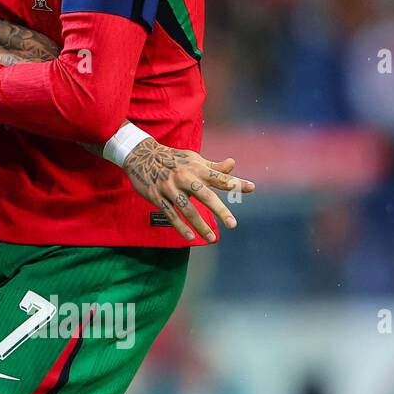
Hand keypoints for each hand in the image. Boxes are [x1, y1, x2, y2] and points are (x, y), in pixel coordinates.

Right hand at [122, 139, 256, 242]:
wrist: (141, 156)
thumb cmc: (173, 159)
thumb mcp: (193, 159)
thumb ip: (213, 166)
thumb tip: (233, 163)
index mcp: (196, 168)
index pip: (219, 177)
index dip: (235, 182)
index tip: (252, 188)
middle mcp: (184, 178)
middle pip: (205, 195)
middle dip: (219, 210)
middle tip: (232, 224)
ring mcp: (169, 188)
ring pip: (187, 209)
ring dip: (200, 225)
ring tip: (213, 238)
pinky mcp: (156, 196)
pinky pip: (170, 213)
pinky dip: (180, 226)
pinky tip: (190, 237)